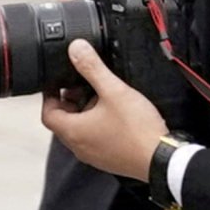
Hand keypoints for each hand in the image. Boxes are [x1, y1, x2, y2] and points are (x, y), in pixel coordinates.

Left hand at [38, 38, 167, 181]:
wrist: (161, 159)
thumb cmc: (137, 129)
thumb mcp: (114, 91)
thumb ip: (93, 68)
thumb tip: (76, 49)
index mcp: (73, 132)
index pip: (47, 113)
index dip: (50, 95)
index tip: (57, 82)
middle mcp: (79, 147)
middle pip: (63, 121)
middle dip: (70, 101)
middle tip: (82, 85)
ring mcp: (94, 155)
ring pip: (80, 130)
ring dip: (85, 112)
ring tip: (101, 96)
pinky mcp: (109, 159)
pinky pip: (95, 139)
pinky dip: (97, 124)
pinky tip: (116, 114)